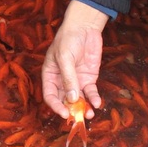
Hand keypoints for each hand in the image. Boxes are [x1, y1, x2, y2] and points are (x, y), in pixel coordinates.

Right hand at [41, 0, 108, 119]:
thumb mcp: (64, 57)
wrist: (85, 27)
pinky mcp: (88, 78)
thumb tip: (71, 98)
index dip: (56, 106)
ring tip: (90, 114)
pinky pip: (90, 92)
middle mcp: (62, 81)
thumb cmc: (68, 39)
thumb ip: (68, 78)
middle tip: (79, 118)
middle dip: (71, 110)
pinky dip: (93, 99)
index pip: (50, 95)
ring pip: (79, 99)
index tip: (65, 114)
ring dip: (83, 108)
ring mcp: (76, 80)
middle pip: (64, 100)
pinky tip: (97, 103)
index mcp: (50, 75)